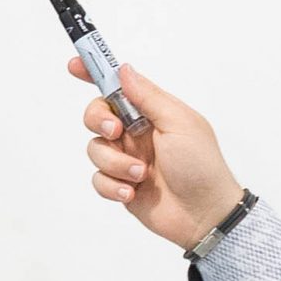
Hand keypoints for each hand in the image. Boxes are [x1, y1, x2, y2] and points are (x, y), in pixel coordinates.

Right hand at [74, 59, 245, 251]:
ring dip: (115, 163)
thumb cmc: (202, 166)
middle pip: (96, 115)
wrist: (205, 215)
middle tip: (115, 132)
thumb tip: (124, 70)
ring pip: (95, 150)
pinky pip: (98, 179)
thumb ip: (148, 97)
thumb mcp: (179, 123)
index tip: (75, 66)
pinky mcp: (122, 185)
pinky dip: (113, 186)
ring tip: (142, 175)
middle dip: (98, 120)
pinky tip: (132, 193)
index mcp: (152, 112)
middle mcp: (136, 133)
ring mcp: (128, 159)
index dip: (94, 73)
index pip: (118, 86)